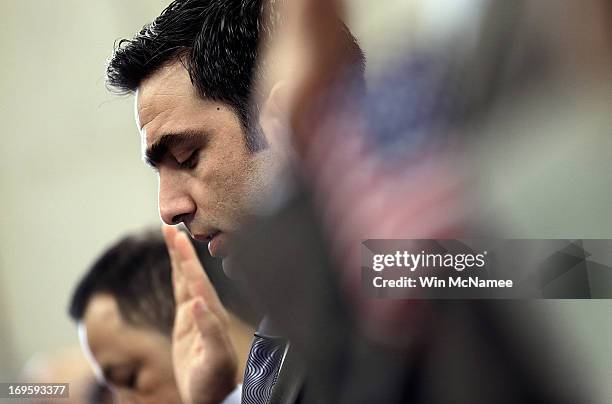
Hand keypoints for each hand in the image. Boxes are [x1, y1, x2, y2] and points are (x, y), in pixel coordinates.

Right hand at [163, 226, 237, 403]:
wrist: (213, 397)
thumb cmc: (215, 381)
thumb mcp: (216, 358)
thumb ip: (210, 330)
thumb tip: (198, 303)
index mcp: (211, 314)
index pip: (197, 280)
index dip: (187, 258)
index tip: (179, 236)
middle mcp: (205, 310)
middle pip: (190, 273)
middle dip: (181, 250)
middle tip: (170, 226)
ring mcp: (196, 315)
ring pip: (185, 280)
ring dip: (179, 259)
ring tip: (172, 237)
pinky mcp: (187, 323)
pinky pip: (181, 293)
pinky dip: (178, 277)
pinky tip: (177, 267)